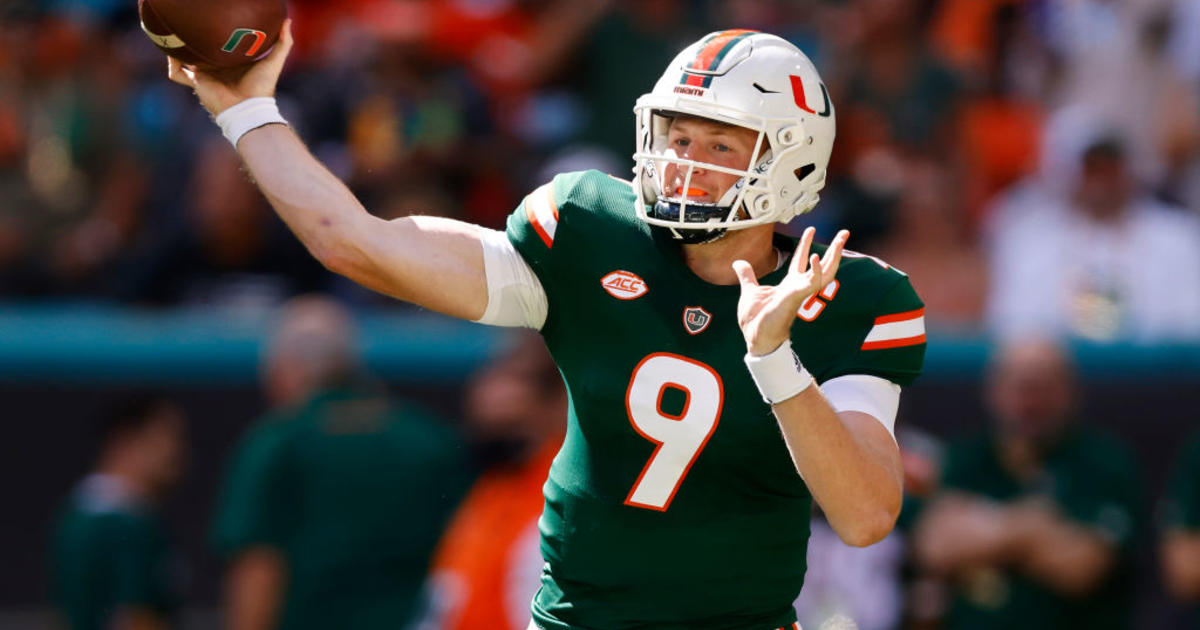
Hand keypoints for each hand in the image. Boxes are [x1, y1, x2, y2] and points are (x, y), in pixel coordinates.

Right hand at [167, 19, 293, 116]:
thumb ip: (283, 42)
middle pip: (199, 49)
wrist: (249, 108)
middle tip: (187, 22)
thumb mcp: (274, 60)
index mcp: (230, 61)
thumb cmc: (262, 87)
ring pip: (184, 58)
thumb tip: (287, 21)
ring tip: (172, 32)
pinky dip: (172, 62)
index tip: (211, 19)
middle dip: (191, 37)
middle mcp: (215, 67)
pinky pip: (177, 72)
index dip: (213, 34)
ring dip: (176, 47)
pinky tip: (171, 51)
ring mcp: (204, 74)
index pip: (218, 44)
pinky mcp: (196, 82)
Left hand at [732, 226, 847, 355]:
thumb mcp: (750, 290)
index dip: (806, 244)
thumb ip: (747, 275)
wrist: (754, 335)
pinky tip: (815, 256)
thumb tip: (738, 262)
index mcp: (789, 284)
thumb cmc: (755, 318)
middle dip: (834, 249)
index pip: (801, 260)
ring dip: (834, 256)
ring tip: (841, 240)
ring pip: (826, 273)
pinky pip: (812, 282)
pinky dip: (816, 270)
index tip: (811, 229)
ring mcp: (800, 291)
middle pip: (822, 264)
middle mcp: (799, 286)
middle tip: (845, 233)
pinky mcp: (797, 296)